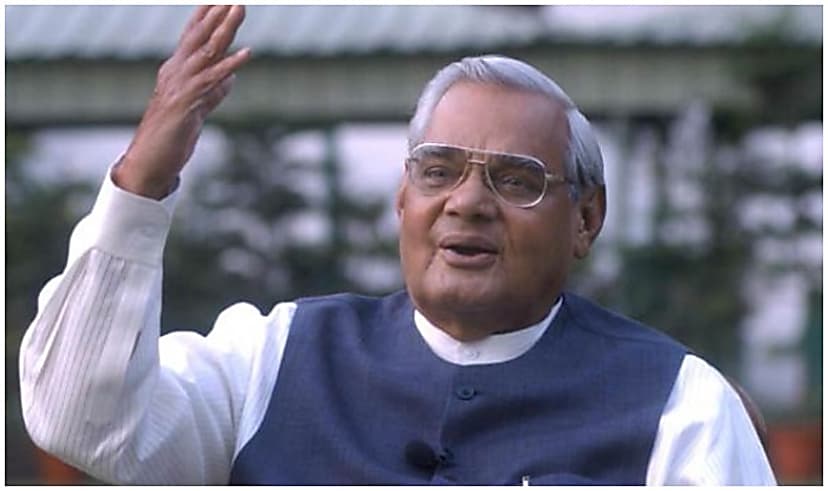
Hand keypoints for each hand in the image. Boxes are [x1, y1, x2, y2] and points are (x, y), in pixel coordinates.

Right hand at [113, 5, 250, 198]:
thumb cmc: (171, 137)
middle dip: (217, 14)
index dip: (205, 17)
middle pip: (199, 36)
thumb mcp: (198, 110)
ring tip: (239, 8)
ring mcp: (179, 86)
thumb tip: (231, 78)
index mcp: (176, 71)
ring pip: (206, 50)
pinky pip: (212, 79)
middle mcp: (175, 72)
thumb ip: (214, 92)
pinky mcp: (186, 103)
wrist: (149, 162)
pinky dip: (230, 65)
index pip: (192, 37)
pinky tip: (247, 54)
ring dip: (225, 29)